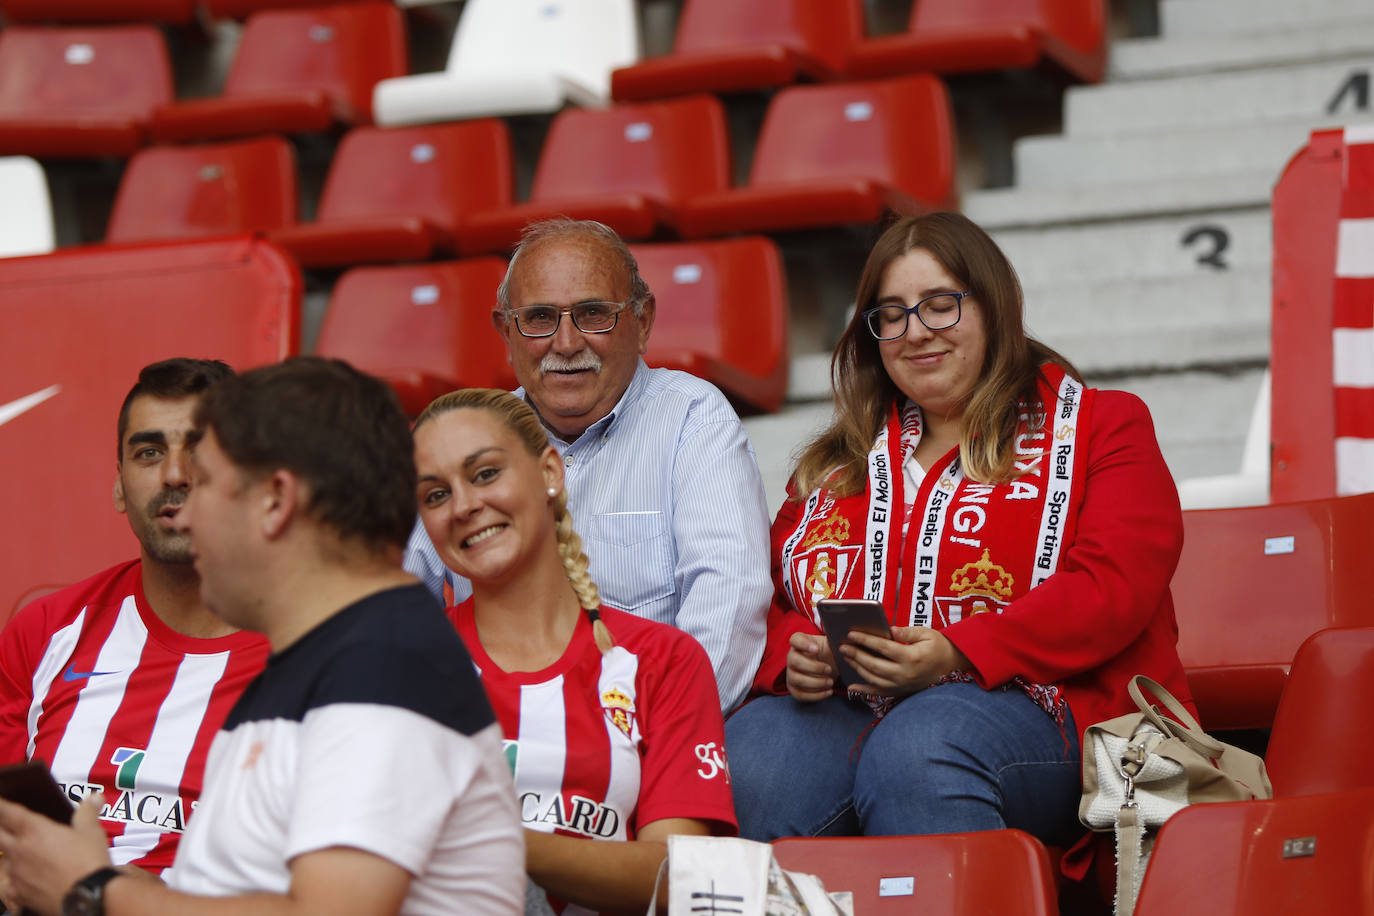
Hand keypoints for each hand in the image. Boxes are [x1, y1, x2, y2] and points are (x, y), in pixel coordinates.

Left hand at [0, 793, 110, 915]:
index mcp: (34, 830)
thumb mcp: (91, 831)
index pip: (7, 812)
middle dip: (0, 828)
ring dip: (10, 854)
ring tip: (22, 853)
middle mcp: (19, 851)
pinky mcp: (19, 894)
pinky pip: (9, 883)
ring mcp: (16, 874)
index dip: (0, 804)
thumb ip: (87, 812)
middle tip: (5, 825)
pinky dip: (15, 878)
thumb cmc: (88, 862)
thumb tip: (94, 799)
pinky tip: (24, 878)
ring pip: (4, 860)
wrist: (87, 896)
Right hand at [785, 631, 836, 701]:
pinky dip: (815, 695)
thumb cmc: (829, 653)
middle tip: (829, 669)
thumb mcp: (832, 644)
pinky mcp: (794, 688)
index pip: (795, 639)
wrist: (829, 667)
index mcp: (800, 642)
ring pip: (797, 679)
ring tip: (830, 682)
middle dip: (813, 667)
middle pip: (794, 661)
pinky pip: (800, 694)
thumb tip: (841, 634)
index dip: (804, 644)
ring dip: (815, 683)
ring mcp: (791, 673)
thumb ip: (834, 638)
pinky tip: (828, 692)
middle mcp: (791, 657)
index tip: (816, 649)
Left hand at [841, 627, 970, 698]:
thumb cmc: (937, 646)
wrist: (950, 665)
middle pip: (874, 664)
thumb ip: (906, 632)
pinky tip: (851, 687)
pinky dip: (864, 691)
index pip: (883, 647)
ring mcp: (902, 685)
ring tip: (846, 657)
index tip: (851, 634)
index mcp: (912, 657)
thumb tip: (888, 630)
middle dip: (856, 655)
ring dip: (857, 668)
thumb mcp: (926, 633)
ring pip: (874, 679)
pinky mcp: (900, 691)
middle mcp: (905, 674)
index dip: (866, 640)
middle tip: (842, 646)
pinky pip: (879, 693)